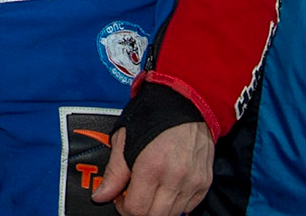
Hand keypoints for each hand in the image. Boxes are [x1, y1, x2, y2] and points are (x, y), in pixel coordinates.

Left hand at [94, 122, 213, 215]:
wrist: (186, 102)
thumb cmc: (152, 115)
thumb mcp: (124, 138)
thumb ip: (114, 172)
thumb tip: (101, 196)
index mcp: (151, 167)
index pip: (136, 210)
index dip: (123, 208)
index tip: (120, 197)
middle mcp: (174, 178)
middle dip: (140, 210)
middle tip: (134, 195)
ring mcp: (192, 182)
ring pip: (172, 215)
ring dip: (158, 208)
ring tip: (151, 189)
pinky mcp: (204, 183)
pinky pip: (188, 207)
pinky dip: (175, 204)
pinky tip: (167, 186)